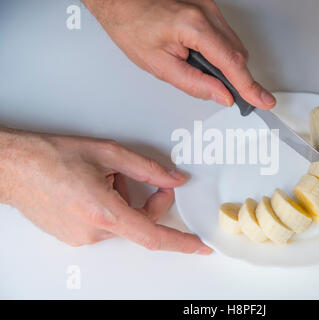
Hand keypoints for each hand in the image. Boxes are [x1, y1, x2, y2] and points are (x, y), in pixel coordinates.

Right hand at [0, 128, 211, 253]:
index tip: (199, 247)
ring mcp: (81, 239)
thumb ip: (148, 170)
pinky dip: (109, 208)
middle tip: (133, 175)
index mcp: (103, 212)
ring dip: (123, 200)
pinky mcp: (74, 239)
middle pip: (140, 223)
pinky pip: (105, 226)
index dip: (180, 242)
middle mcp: (92, 232)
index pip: (152, 235)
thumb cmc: (51, 156)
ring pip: (122, 222)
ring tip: (100, 179)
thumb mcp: (108, 154)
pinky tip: (91, 190)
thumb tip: (174, 180)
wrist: (12, 167)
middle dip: (147, 201)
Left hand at [83, 0, 275, 108]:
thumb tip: (222, 96)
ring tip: (197, 68)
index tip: (263, 100)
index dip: (249, 87)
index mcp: (194, 27)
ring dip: (225, 64)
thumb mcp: (159, 65)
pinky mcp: (207, 7)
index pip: (231, 64)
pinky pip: (224, 35)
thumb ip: (194, 83)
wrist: (120, 1)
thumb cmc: (132, 27)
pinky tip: (200, 56)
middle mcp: (207, 12)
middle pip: (237, 54)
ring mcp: (209, 6)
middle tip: (230, 96)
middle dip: (236, 78)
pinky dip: (219, 51)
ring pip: (233, 44)